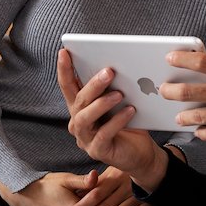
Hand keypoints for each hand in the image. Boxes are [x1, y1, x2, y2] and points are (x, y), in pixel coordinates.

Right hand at [57, 48, 170, 188]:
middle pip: (79, 100)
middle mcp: (78, 123)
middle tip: (109, 71)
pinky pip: (104, 134)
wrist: (141, 154)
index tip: (64, 52)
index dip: (64, 69)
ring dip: (102, 103)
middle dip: (93, 84)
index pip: (68, 86)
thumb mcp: (120, 103)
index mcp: (80, 108)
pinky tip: (130, 111)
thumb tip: (114, 67)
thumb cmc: (130, 124)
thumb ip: (112, 88)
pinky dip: (117, 121)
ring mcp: (85, 139)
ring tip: (120, 94)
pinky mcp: (97, 151)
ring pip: (86, 118)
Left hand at [66, 167, 153, 205]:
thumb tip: (76, 192)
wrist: (154, 164)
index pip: (95, 194)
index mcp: (115, 175)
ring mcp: (137, 194)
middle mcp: (126, 185)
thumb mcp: (112, 168)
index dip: (81, 205)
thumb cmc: (128, 167)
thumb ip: (97, 181)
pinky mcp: (148, 201)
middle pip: (104, 205)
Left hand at [159, 17, 205, 145]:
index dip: (182, 58)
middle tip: (164, 90)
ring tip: (178, 115)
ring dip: (184, 115)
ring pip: (198, 116)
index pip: (202, 62)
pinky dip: (202, 132)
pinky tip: (198, 131)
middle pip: (191, 91)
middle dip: (172, 90)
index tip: (170, 58)